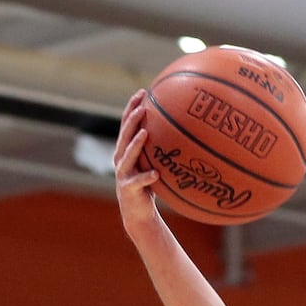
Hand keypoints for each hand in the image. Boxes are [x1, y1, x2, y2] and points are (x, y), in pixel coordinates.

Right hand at [113, 91, 160, 229]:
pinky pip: (138, 182)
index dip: (132, 107)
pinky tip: (156, 174)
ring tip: (145, 132)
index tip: (143, 92)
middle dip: (132, 119)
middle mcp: (121, 159)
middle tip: (143, 106)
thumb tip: (184, 132)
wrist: (137, 213)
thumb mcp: (154, 164)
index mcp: (126, 150)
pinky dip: (146, 177)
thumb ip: (160, 150)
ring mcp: (123, 174)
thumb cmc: (148, 187)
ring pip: (127, 156)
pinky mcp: (128, 189)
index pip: (127, 124)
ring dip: (136, 144)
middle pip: (125, 135)